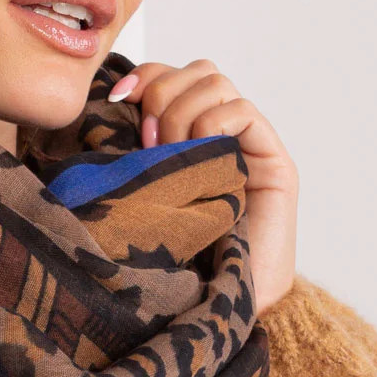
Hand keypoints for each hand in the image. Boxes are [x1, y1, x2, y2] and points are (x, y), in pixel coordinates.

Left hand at [108, 58, 297, 311]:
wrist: (225, 306)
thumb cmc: (180, 263)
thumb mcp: (143, 197)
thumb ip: (133, 156)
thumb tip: (102, 108)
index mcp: (193, 138)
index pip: (173, 77)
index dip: (145, 76)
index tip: (114, 100)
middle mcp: (225, 135)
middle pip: (196, 70)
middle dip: (161, 93)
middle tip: (146, 142)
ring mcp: (251, 146)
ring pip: (216, 83)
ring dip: (181, 112)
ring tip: (169, 156)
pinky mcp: (275, 162)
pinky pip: (242, 111)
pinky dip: (211, 125)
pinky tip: (197, 159)